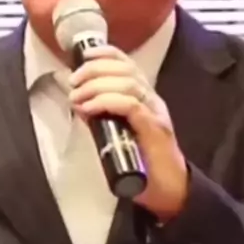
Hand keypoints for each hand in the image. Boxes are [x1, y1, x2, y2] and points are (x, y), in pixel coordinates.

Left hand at [67, 44, 188, 220]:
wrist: (170, 190)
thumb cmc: (144, 164)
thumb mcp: (116, 134)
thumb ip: (101, 117)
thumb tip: (79, 102)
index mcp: (145, 97)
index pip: (127, 63)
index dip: (105, 54)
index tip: (84, 56)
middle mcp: (152, 100)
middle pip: (125, 69)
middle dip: (94, 70)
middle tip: (74, 81)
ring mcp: (155, 113)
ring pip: (127, 84)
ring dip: (96, 86)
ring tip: (77, 97)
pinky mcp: (155, 129)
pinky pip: (131, 105)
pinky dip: (106, 102)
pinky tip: (90, 108)